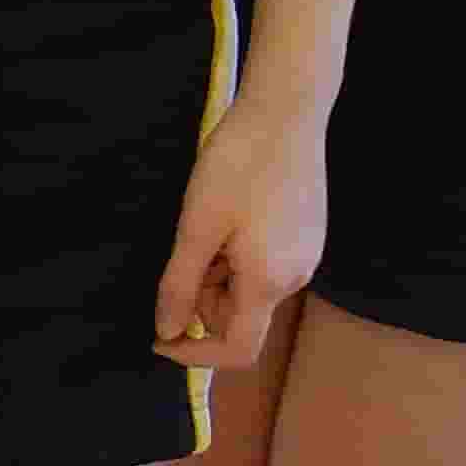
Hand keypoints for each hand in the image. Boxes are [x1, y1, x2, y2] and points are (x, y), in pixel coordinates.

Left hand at [150, 87, 328, 374]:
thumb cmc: (238, 164)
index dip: (194, 355)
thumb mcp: (197, 226)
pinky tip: (231, 213)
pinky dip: (237, 256)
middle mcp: (296, 278)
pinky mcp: (307, 236)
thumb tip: (167, 331)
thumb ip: (180, 285)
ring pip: (249, 289)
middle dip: (202, 299)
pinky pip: (264, 265)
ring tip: (210, 221)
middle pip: (240, 317)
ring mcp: (306, 256)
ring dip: (218, 273)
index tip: (158, 338)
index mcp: (269, 282)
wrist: (287, 110)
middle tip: (187, 247)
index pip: (237, 351)